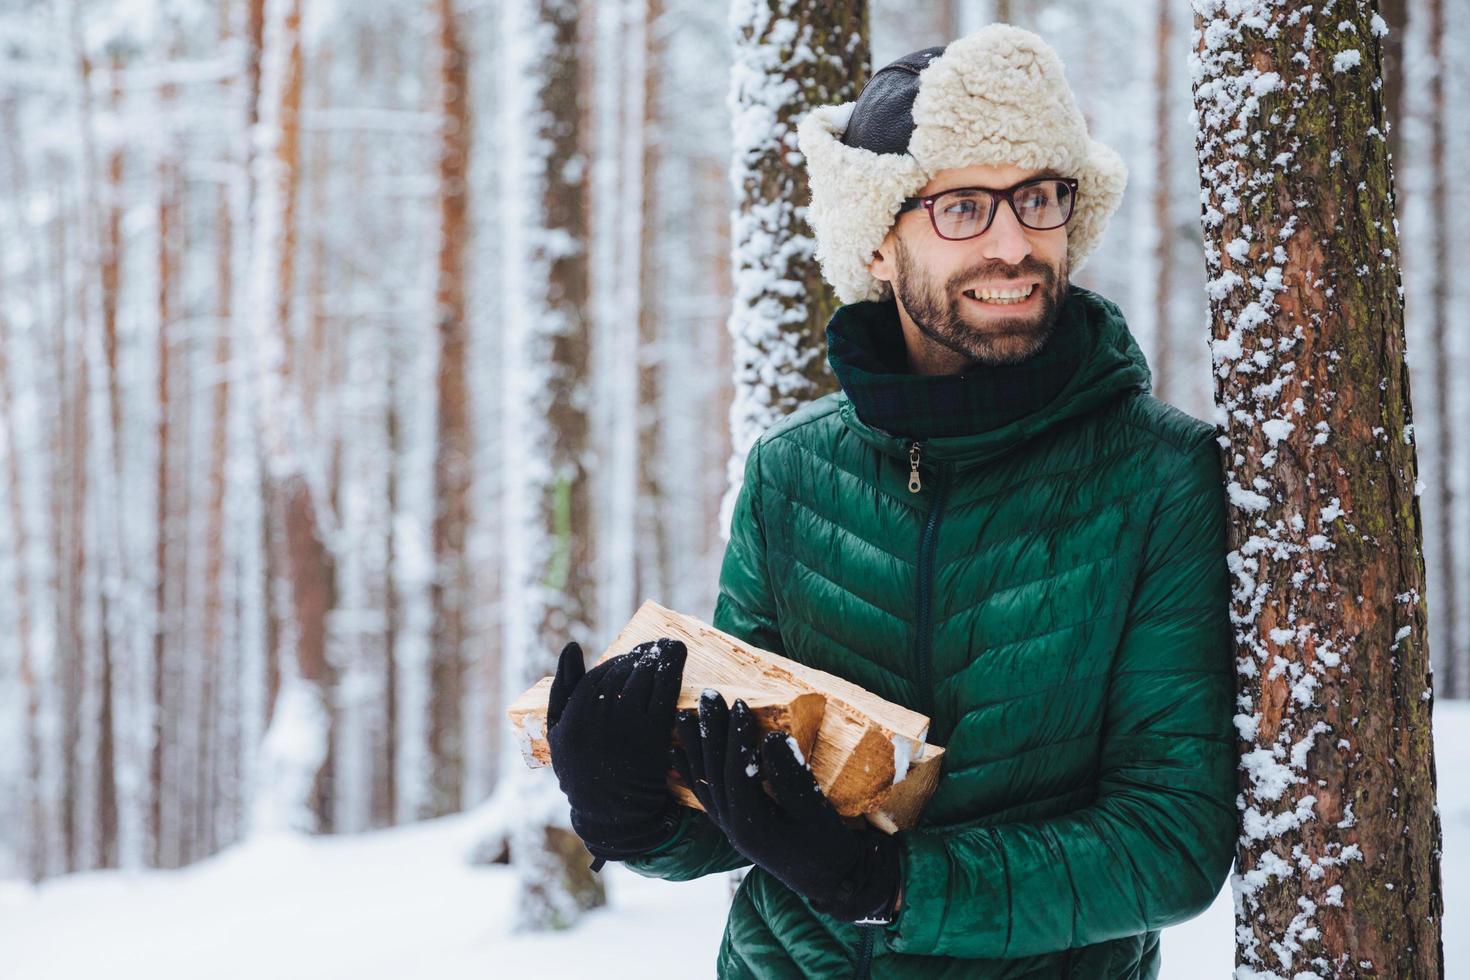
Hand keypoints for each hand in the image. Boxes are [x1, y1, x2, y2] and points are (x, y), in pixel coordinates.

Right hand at [546, 637, 688, 864]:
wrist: (613, 812)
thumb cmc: (583, 769)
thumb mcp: (559, 731)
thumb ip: (562, 687)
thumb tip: (572, 645)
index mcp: (573, 715)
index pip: (600, 674)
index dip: (619, 662)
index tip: (633, 658)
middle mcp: (597, 715)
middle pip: (624, 671)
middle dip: (642, 655)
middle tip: (655, 648)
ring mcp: (626, 723)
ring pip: (644, 675)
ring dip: (658, 656)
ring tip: (668, 649)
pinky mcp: (652, 732)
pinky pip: (663, 689)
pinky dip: (672, 668)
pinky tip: (677, 658)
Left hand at [671, 691, 901, 922]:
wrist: (833, 881)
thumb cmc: (830, 846)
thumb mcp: (817, 811)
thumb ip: (794, 776)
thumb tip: (772, 737)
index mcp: (754, 825)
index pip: (736, 772)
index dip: (736, 737)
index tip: (739, 704)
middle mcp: (734, 828)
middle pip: (713, 773)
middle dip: (709, 732)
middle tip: (707, 696)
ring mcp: (730, 829)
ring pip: (704, 783)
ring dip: (693, 748)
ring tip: (682, 716)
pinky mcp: (733, 828)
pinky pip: (704, 797)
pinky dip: (690, 773)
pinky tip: (676, 754)